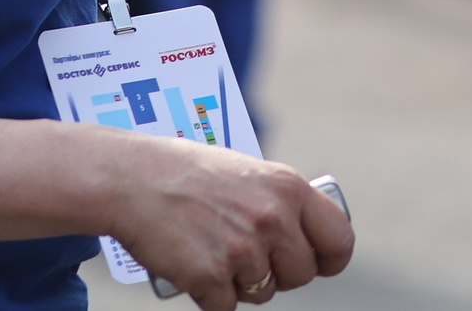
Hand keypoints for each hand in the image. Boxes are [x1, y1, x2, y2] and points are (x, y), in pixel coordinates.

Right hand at [106, 138, 353, 309]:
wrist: (132, 178)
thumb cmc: (190, 174)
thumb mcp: (250, 173)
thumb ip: (280, 203)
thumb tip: (305, 240)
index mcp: (289, 188)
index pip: (339, 239)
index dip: (328, 259)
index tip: (316, 263)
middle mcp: (273, 219)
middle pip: (300, 275)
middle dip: (278, 274)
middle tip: (247, 256)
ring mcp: (242, 250)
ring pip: (262, 294)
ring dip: (240, 284)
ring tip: (213, 250)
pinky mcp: (210, 277)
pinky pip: (224, 307)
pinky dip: (209, 296)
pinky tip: (193, 266)